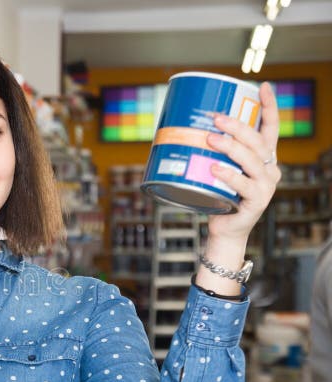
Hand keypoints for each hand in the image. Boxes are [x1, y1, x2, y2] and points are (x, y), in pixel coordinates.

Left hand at [205, 81, 280, 241]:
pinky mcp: (257, 202)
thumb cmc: (218, 195)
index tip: (263, 86)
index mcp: (263, 156)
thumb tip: (177, 126)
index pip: (270, 128)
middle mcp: (270, 168)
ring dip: (231, 147)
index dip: (269, 106)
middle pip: (258, 141)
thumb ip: (209, 150)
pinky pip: (244, 185)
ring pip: (252, 161)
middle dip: (238, 127)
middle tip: (216, 119)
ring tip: (211, 140)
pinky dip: (229, 175)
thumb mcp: (216, 168)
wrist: (224, 229)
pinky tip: (215, 169)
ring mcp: (266, 186)